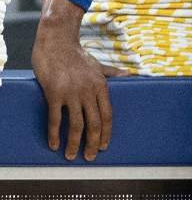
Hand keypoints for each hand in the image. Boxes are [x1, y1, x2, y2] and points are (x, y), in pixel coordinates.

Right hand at [31, 0, 129, 160]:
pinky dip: (55, 133)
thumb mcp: (98, 65)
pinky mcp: (54, 93)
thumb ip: (113, 73)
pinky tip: (54, 144)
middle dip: (93, 143)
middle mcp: (89, 91)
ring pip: (76, 124)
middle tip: (90, 157)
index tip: (105, 146)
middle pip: (94, 123)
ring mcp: (71, 92)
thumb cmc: (76, 55)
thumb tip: (129, 76)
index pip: (108, 114)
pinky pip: (55, 118)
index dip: (107, 133)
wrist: (56, 42)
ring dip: (74, 143)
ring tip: (71, 155)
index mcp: (101, 86)